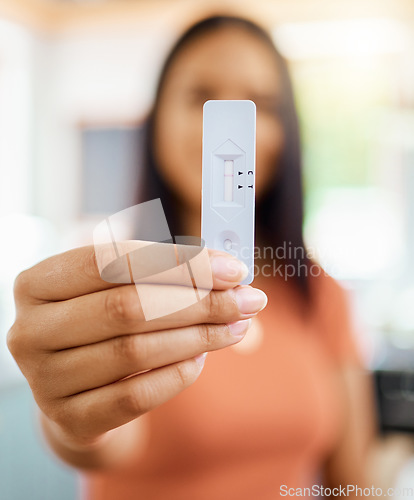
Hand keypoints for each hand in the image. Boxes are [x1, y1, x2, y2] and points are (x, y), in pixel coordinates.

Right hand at [7, 242, 266, 449]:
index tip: (233, 269)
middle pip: (126, 307)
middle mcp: (31, 329)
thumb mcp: (124, 288)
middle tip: (247, 299)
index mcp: (38, 283)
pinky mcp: (70, 419)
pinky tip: (202, 360)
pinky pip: (134, 397)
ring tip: (237, 326)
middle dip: (198, 301)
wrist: (77, 385)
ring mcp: (45, 379)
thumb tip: (232, 276)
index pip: (113, 261)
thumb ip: (170, 277)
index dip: (178, 263)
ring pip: (134, 351)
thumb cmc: (104, 323)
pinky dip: (176, 375)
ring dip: (198, 337)